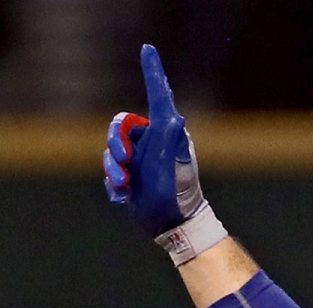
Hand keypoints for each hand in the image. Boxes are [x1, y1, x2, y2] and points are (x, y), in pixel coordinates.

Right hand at [104, 44, 225, 263]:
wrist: (173, 226)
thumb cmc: (177, 192)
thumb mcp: (174, 163)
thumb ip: (170, 138)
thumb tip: (174, 116)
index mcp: (165, 133)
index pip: (157, 95)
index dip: (152, 72)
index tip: (148, 50)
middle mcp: (151, 143)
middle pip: (119, 125)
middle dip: (114, 141)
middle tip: (124, 159)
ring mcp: (139, 161)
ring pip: (110, 151)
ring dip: (113, 168)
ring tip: (125, 184)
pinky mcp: (129, 178)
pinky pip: (110, 172)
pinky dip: (114, 184)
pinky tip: (125, 195)